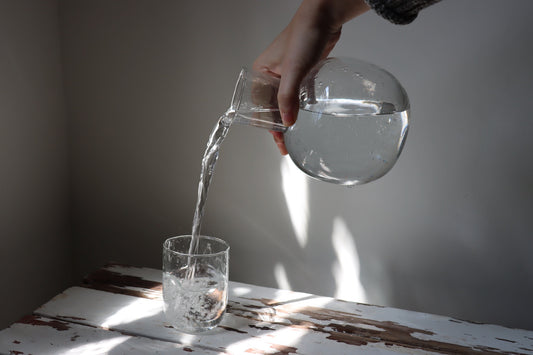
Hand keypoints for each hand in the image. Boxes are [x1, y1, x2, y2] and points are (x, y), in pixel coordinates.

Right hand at [253, 0, 369, 154]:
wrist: (324, 17)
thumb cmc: (304, 36)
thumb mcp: (294, 71)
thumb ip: (288, 97)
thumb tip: (287, 122)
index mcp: (261, 72)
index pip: (260, 106)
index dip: (268, 125)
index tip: (279, 141)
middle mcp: (271, 74)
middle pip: (272, 106)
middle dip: (278, 124)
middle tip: (288, 143)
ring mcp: (287, 73)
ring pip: (285, 101)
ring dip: (289, 116)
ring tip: (296, 134)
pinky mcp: (302, 71)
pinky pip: (298, 94)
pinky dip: (300, 105)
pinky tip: (306, 116)